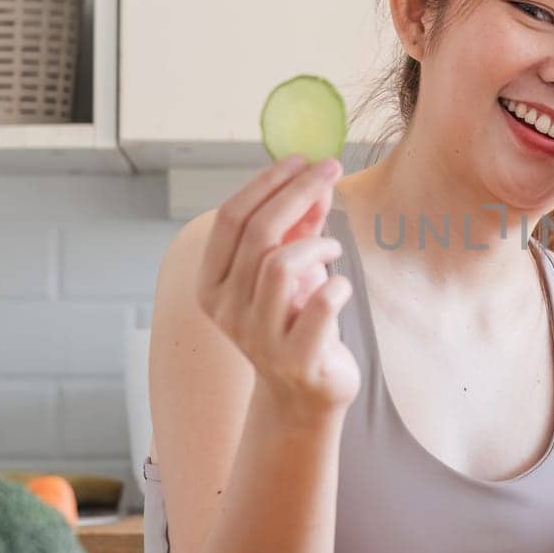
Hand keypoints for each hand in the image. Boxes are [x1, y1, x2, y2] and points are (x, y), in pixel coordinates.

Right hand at [196, 155, 360, 424]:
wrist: (305, 394)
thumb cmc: (296, 320)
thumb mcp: (292, 269)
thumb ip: (299, 227)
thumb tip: (316, 178)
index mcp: (212, 285)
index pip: (230, 219)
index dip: (266, 183)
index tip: (300, 159)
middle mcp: (226, 311)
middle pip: (257, 234)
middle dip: (297, 193)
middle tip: (330, 170)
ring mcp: (258, 338)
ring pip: (281, 266)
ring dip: (317, 244)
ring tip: (333, 247)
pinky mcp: (296, 360)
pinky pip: (320, 304)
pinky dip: (337, 284)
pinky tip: (341, 286)